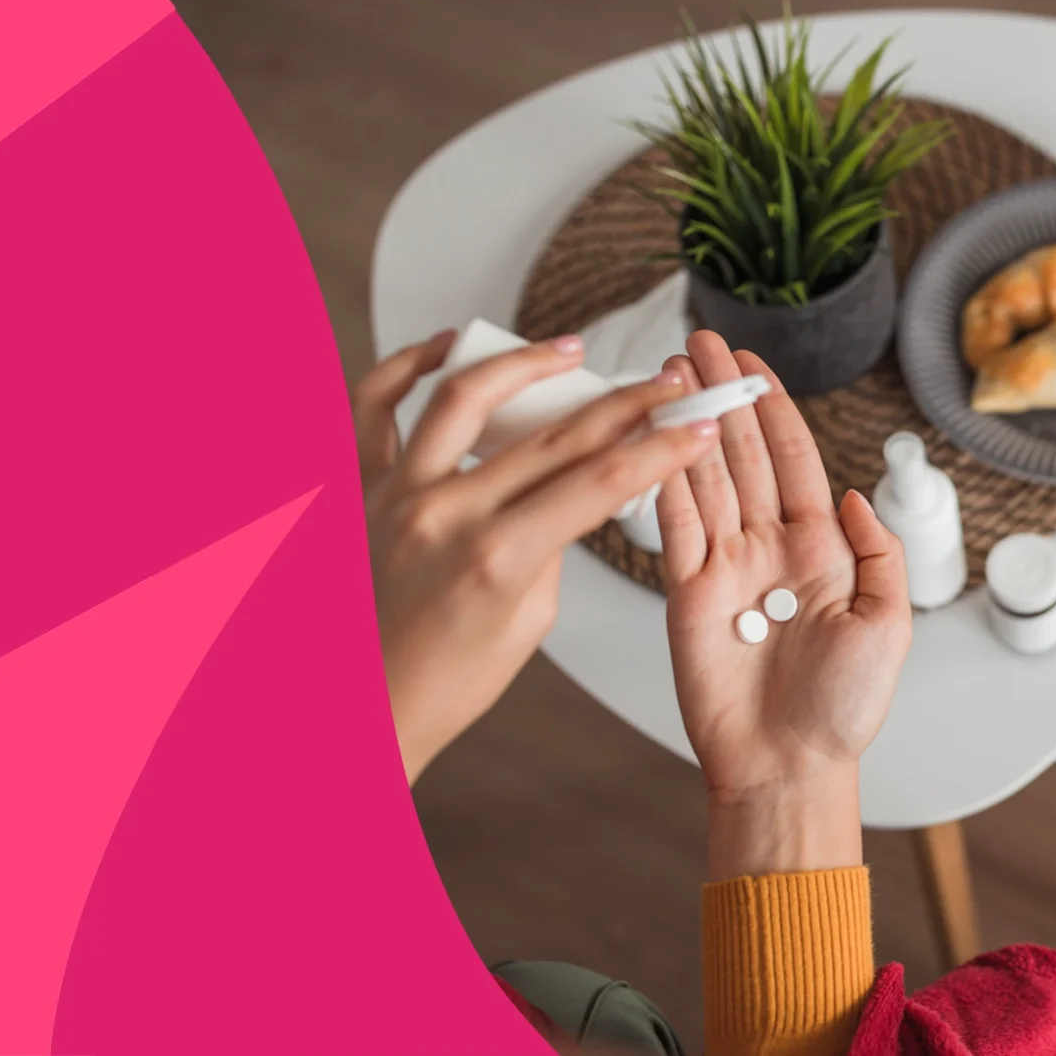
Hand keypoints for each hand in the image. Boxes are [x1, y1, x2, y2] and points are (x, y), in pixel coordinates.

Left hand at [352, 329, 720, 782]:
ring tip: (569, 350)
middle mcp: (444, 516)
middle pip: (553, 437)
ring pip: (462, 397)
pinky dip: (407, 365)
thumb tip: (571, 490)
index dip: (660, 450)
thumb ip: (551, 545)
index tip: (697, 425)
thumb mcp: (528, 623)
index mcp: (497, 559)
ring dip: (525, 364)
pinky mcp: (358, 490)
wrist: (362, 710)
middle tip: (661, 381)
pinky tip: (448, 345)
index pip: (601, 484)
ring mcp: (395, 496)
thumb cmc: (447, 683)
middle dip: (621, 403)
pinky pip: (373, 408)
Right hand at [659, 331, 911, 878]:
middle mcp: (770, 549)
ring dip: (687, 425)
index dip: (772, 408)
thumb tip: (852, 493)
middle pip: (743, 455)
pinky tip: (652, 436)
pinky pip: (674, 526)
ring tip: (670, 373)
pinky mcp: (688, 593)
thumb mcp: (890, 623)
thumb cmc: (844, 711)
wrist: (790, 767)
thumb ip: (878, 553)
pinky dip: (663, 479)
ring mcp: (726, 568)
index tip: (753, 363)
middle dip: (723, 396)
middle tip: (701, 345)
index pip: (793, 461)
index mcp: (822, 550)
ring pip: (705, 479)